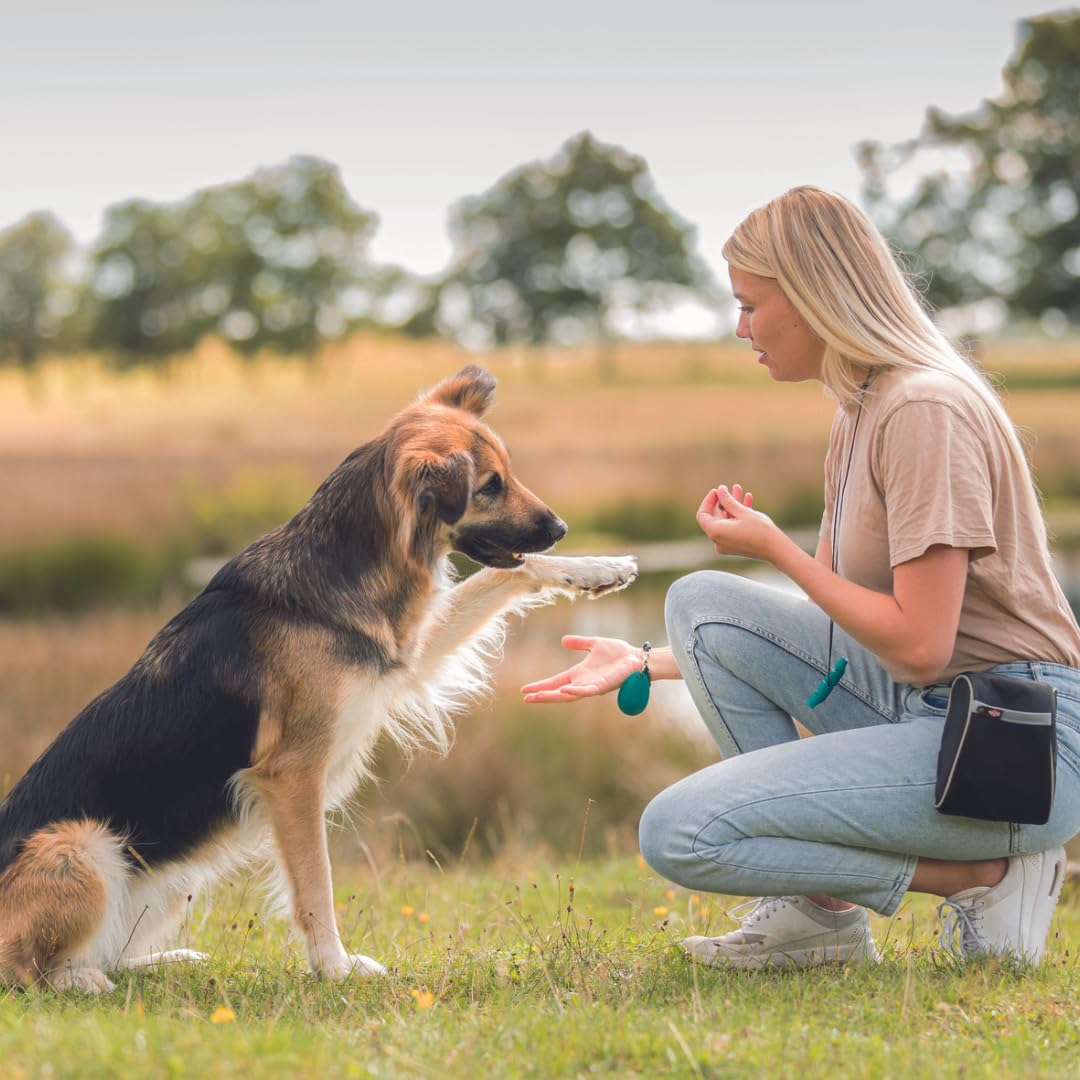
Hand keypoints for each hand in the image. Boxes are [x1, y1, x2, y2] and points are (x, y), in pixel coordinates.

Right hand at [521, 636, 641, 703]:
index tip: (525, 690)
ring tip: (537, 697)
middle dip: (542, 696)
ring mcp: (592, 686)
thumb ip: (580, 643)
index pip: (556, 682)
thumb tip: (563, 640)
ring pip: (569, 695)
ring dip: (553, 696)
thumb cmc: (619, 653)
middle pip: (558, 692)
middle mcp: (583, 683)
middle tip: (526, 698)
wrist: (637, 658)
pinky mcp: (603, 686)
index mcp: (579, 674)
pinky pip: (587, 691)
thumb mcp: (594, 644)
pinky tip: (564, 690)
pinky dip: (575, 691)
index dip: (541, 686)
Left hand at [695, 483, 781, 560]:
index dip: (708, 501)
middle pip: (715, 517)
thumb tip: (720, 490)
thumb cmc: (759, 530)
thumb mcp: (742, 512)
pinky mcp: (735, 545)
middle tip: (731, 488)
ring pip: (726, 520)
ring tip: (741, 489)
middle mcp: (717, 540)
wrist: (776, 549)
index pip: (703, 515)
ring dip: (733, 505)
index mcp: (715, 533)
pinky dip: (737, 516)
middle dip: (724, 501)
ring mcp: (726, 544)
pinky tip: (747, 500)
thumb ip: (728, 500)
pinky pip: (732, 527)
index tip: (718, 491)